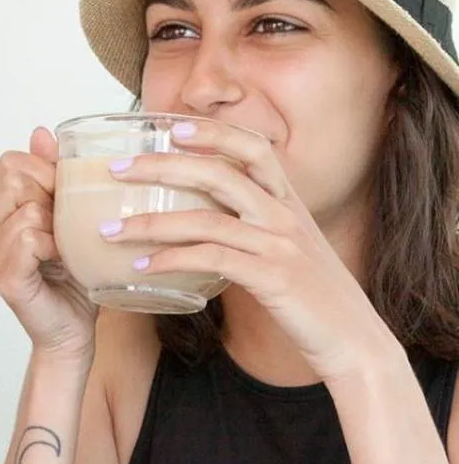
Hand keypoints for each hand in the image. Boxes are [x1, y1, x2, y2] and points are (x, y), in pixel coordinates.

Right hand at [0, 127, 97, 360]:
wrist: (74, 329)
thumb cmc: (74, 277)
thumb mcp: (71, 214)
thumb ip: (53, 173)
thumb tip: (40, 133)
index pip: (11, 163)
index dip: (45, 174)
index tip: (62, 203)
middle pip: (14, 180)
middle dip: (50, 196)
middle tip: (64, 229)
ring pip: (25, 209)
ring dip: (56, 225)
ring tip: (64, 249)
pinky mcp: (3, 277)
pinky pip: (28, 238)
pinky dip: (52, 246)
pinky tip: (60, 262)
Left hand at [106, 119, 386, 380]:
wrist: (353, 337)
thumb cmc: (311, 297)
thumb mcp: (286, 251)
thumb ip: (252, 232)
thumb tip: (204, 228)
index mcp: (289, 202)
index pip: (254, 148)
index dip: (214, 133)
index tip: (172, 125)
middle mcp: (285, 215)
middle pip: (220, 173)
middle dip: (164, 166)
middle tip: (119, 169)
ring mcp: (280, 245)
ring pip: (207, 220)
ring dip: (152, 223)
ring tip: (111, 230)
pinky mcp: (273, 278)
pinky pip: (213, 261)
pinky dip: (172, 261)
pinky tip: (142, 269)